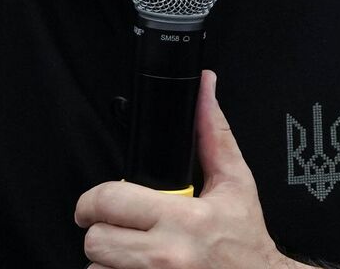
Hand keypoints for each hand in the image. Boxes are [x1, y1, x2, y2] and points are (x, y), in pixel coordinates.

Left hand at [75, 71, 293, 268]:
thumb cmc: (247, 242)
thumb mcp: (236, 184)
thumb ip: (213, 134)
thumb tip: (205, 88)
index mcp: (185, 220)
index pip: (111, 201)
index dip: (92, 200)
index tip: (93, 205)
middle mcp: (167, 257)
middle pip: (96, 240)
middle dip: (101, 232)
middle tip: (116, 229)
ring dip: (108, 263)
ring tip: (133, 255)